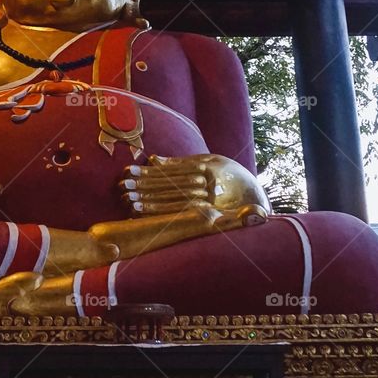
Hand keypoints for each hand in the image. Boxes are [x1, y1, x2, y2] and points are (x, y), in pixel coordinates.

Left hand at [120, 154, 269, 223]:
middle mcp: (209, 187)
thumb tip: (153, 159)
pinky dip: (160, 215)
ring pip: (173, 203)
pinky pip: (181, 216)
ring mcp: (210, 205)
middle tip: (122, 185)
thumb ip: (180, 162)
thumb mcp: (209, 161)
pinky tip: (144, 215)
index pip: (172, 171)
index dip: (148, 172)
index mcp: (208, 169)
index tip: (128, 171)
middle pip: (169, 187)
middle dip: (144, 187)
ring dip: (149, 202)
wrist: (255, 195)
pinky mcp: (209, 218)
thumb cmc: (228, 174)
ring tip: (127, 199)